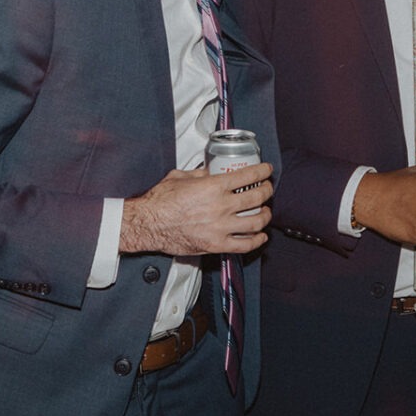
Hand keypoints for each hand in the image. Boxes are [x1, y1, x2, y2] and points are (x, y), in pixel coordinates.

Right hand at [118, 162, 271, 255]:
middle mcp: (221, 207)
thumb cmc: (160, 202)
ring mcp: (221, 227)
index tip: (266, 170)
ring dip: (265, 215)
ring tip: (265, 212)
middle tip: (267, 189)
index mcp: (214, 186)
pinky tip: (260, 236)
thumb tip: (210, 172)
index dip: (262, 171)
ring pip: (256, 222)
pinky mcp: (216, 245)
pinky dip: (257, 240)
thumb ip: (200, 174)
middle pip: (257, 197)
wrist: (148, 224)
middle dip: (267, 191)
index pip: (249, 176)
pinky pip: (245, 245)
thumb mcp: (180, 177)